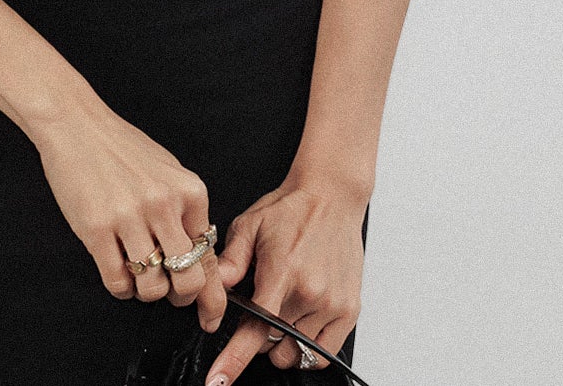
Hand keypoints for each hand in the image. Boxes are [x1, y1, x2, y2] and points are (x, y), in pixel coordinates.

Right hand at [33, 99, 226, 331]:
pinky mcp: (97, 229)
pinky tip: (118, 272)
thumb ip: (186, 212)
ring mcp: (130, 217)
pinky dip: (121, 288)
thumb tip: (202, 258)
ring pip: (152, 287)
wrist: (77, 124)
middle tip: (170, 294)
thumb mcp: (168, 172)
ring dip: (146, 292)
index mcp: (188, 191)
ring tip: (138, 275)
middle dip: (181, 297)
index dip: (213, 295)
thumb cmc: (121, 147)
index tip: (211, 314)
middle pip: (187, 280)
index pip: (210, 256)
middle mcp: (164, 204)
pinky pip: (117, 281)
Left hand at [205, 174, 366, 381]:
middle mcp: (309, 293)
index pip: (255, 329)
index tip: (219, 380)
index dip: (234, 359)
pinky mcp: (349, 310)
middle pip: (272, 345)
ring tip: (281, 311)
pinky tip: (298, 326)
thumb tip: (213, 288)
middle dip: (258, 336)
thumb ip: (230, 260)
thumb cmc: (291, 208)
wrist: (331, 196)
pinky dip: (305, 350)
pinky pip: (322, 354)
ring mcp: (332, 304)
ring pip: (295, 353)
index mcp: (281, 272)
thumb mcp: (250, 224)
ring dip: (281, 344)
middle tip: (260, 308)